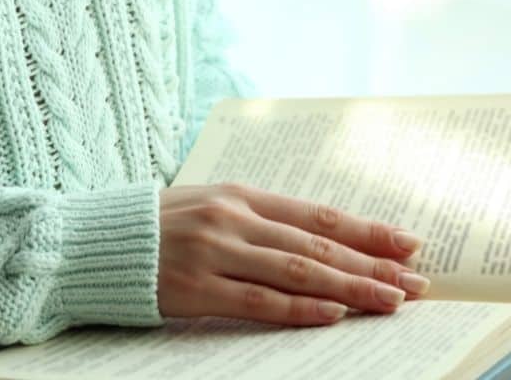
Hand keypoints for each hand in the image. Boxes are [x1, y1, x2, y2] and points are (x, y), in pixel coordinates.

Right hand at [157, 183, 429, 325]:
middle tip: (417, 283)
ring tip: (391, 301)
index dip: (369, 231)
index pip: (321, 215)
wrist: (93, 241)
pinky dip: (300, 308)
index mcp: (243, 195)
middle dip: (373, 265)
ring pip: (298, 271)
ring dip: (350, 287)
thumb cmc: (161, 225)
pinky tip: (334, 314)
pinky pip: (258, 300)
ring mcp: (215, 252)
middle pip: (319, 244)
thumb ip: (264, 222)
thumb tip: (324, 243)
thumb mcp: (214, 207)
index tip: (410, 245)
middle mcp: (235, 219)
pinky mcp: (195, 287)